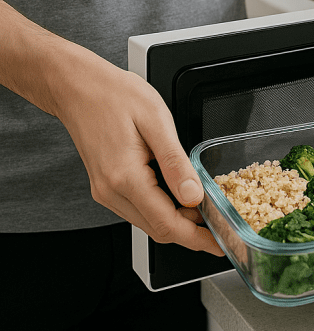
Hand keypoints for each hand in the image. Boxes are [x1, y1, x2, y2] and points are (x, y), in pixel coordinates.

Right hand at [52, 47, 223, 255]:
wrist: (77, 87)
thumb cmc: (114, 95)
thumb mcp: (156, 121)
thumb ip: (175, 162)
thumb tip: (194, 196)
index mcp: (125, 177)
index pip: (167, 224)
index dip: (198, 238)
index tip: (220, 243)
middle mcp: (111, 192)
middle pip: (158, 230)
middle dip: (191, 233)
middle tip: (219, 227)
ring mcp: (106, 192)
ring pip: (148, 222)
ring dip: (177, 222)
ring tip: (203, 210)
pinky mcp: (106, 187)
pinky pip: (138, 209)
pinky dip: (161, 210)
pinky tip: (178, 198)